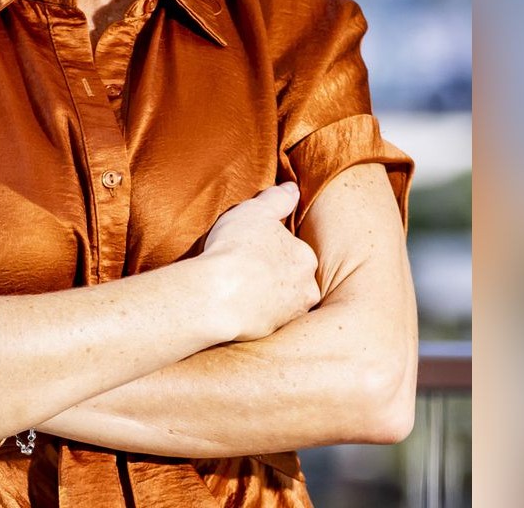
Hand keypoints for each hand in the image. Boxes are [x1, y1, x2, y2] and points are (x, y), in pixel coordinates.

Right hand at [201, 182, 320, 341]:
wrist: (218, 295)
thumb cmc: (237, 248)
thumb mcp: (256, 211)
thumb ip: (278, 199)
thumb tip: (293, 188)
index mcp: (305, 258)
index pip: (294, 250)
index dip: (272, 247)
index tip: (254, 247)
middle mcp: (306, 289)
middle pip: (292, 278)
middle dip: (275, 275)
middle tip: (248, 269)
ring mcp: (289, 315)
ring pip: (281, 301)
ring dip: (266, 295)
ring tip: (240, 288)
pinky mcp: (271, 334)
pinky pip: (265, 319)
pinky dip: (254, 312)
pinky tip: (235, 305)